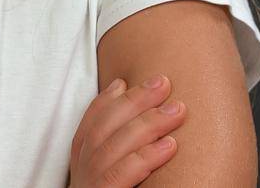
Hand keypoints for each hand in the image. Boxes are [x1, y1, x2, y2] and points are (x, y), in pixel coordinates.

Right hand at [66, 75, 185, 187]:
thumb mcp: (116, 176)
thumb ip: (124, 149)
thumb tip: (143, 116)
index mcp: (82, 167)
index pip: (89, 126)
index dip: (105, 101)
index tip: (124, 81)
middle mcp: (82, 175)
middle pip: (101, 130)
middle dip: (133, 101)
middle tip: (163, 83)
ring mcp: (90, 186)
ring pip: (112, 147)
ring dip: (147, 123)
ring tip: (177, 110)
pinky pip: (121, 174)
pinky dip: (145, 156)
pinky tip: (170, 144)